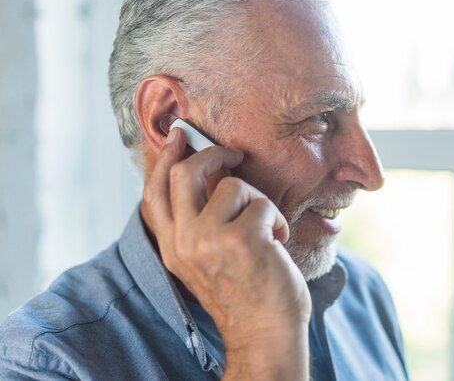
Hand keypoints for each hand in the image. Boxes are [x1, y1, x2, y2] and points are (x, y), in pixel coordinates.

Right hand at [141, 128, 310, 379]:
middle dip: (212, 153)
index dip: (164, 160)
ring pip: (233, 184)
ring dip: (258, 201)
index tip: (178, 138)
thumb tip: (207, 178)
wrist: (265, 335)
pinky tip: (278, 243)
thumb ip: (197, 225)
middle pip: (185, 173)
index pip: (154, 193)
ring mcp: (210, 240)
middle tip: (233, 153)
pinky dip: (278, 219)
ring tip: (267, 229)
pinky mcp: (242, 240)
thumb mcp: (204, 262)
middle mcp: (184, 242)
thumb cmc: (244, 296)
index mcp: (172, 248)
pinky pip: (264, 204)